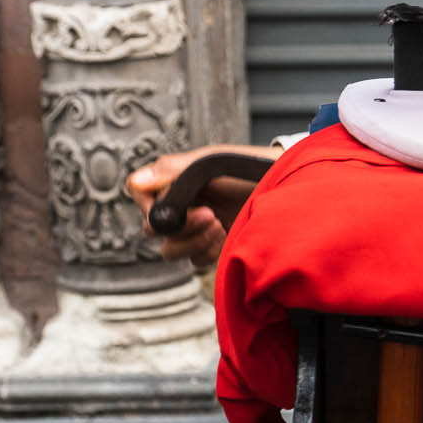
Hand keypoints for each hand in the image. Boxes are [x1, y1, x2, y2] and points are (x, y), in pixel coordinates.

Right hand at [125, 143, 279, 266]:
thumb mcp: (213, 161)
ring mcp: (195, 229)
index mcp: (174, 181)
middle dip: (180, 226)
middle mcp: (180, 206)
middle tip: (211, 215)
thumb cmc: (250, 168)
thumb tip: (136, 181)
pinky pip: (195, 261)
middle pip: (154, 228)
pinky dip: (206, 253)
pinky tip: (227, 237)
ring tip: (220, 226)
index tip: (178, 203)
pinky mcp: (213, 247)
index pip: (140, 194)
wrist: (286, 185)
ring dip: (192, 242)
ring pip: (171, 250)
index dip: (151, 204)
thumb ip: (174, 171)